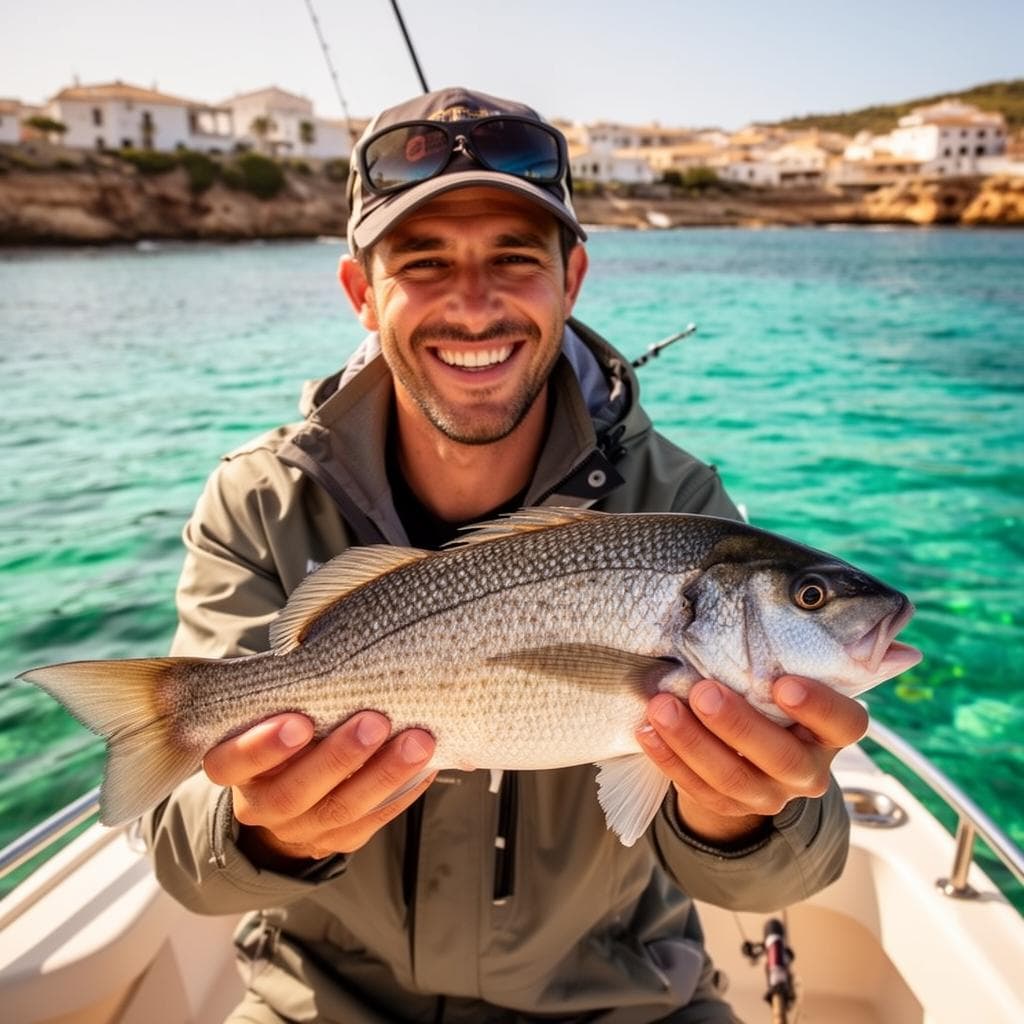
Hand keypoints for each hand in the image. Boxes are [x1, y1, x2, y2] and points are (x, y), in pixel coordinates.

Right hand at [203, 711, 435, 868]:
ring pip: (341, 809)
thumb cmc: (283, 727)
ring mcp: (300, 829)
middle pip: (294, 792)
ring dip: (384, 773)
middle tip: (376, 721)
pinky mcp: (338, 840)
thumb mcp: (268, 710)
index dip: (263, 746)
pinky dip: (403, 791)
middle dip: (339, 756)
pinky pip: (372, 821)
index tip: (299, 720)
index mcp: (231, 766)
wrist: (287, 788)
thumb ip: (286, 692)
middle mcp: (260, 805)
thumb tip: (332, 653)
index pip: (232, 763)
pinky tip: (427, 763)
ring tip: (418, 741)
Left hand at [637, 676, 867, 845]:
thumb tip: (742, 613)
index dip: (818, 706)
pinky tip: (647, 732)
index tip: (783, 682)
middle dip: (737, 724)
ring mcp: (770, 794)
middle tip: (703, 691)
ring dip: (692, 741)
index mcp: (830, 732)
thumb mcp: (779, 676)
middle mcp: (808, 769)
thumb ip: (772, 657)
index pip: (844, 723)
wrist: (746, 747)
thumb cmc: (764, 693)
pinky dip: (670, 759)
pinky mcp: (731, 806)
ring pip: (733, 777)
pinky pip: (699, 789)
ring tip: (662, 707)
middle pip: (781, 756)